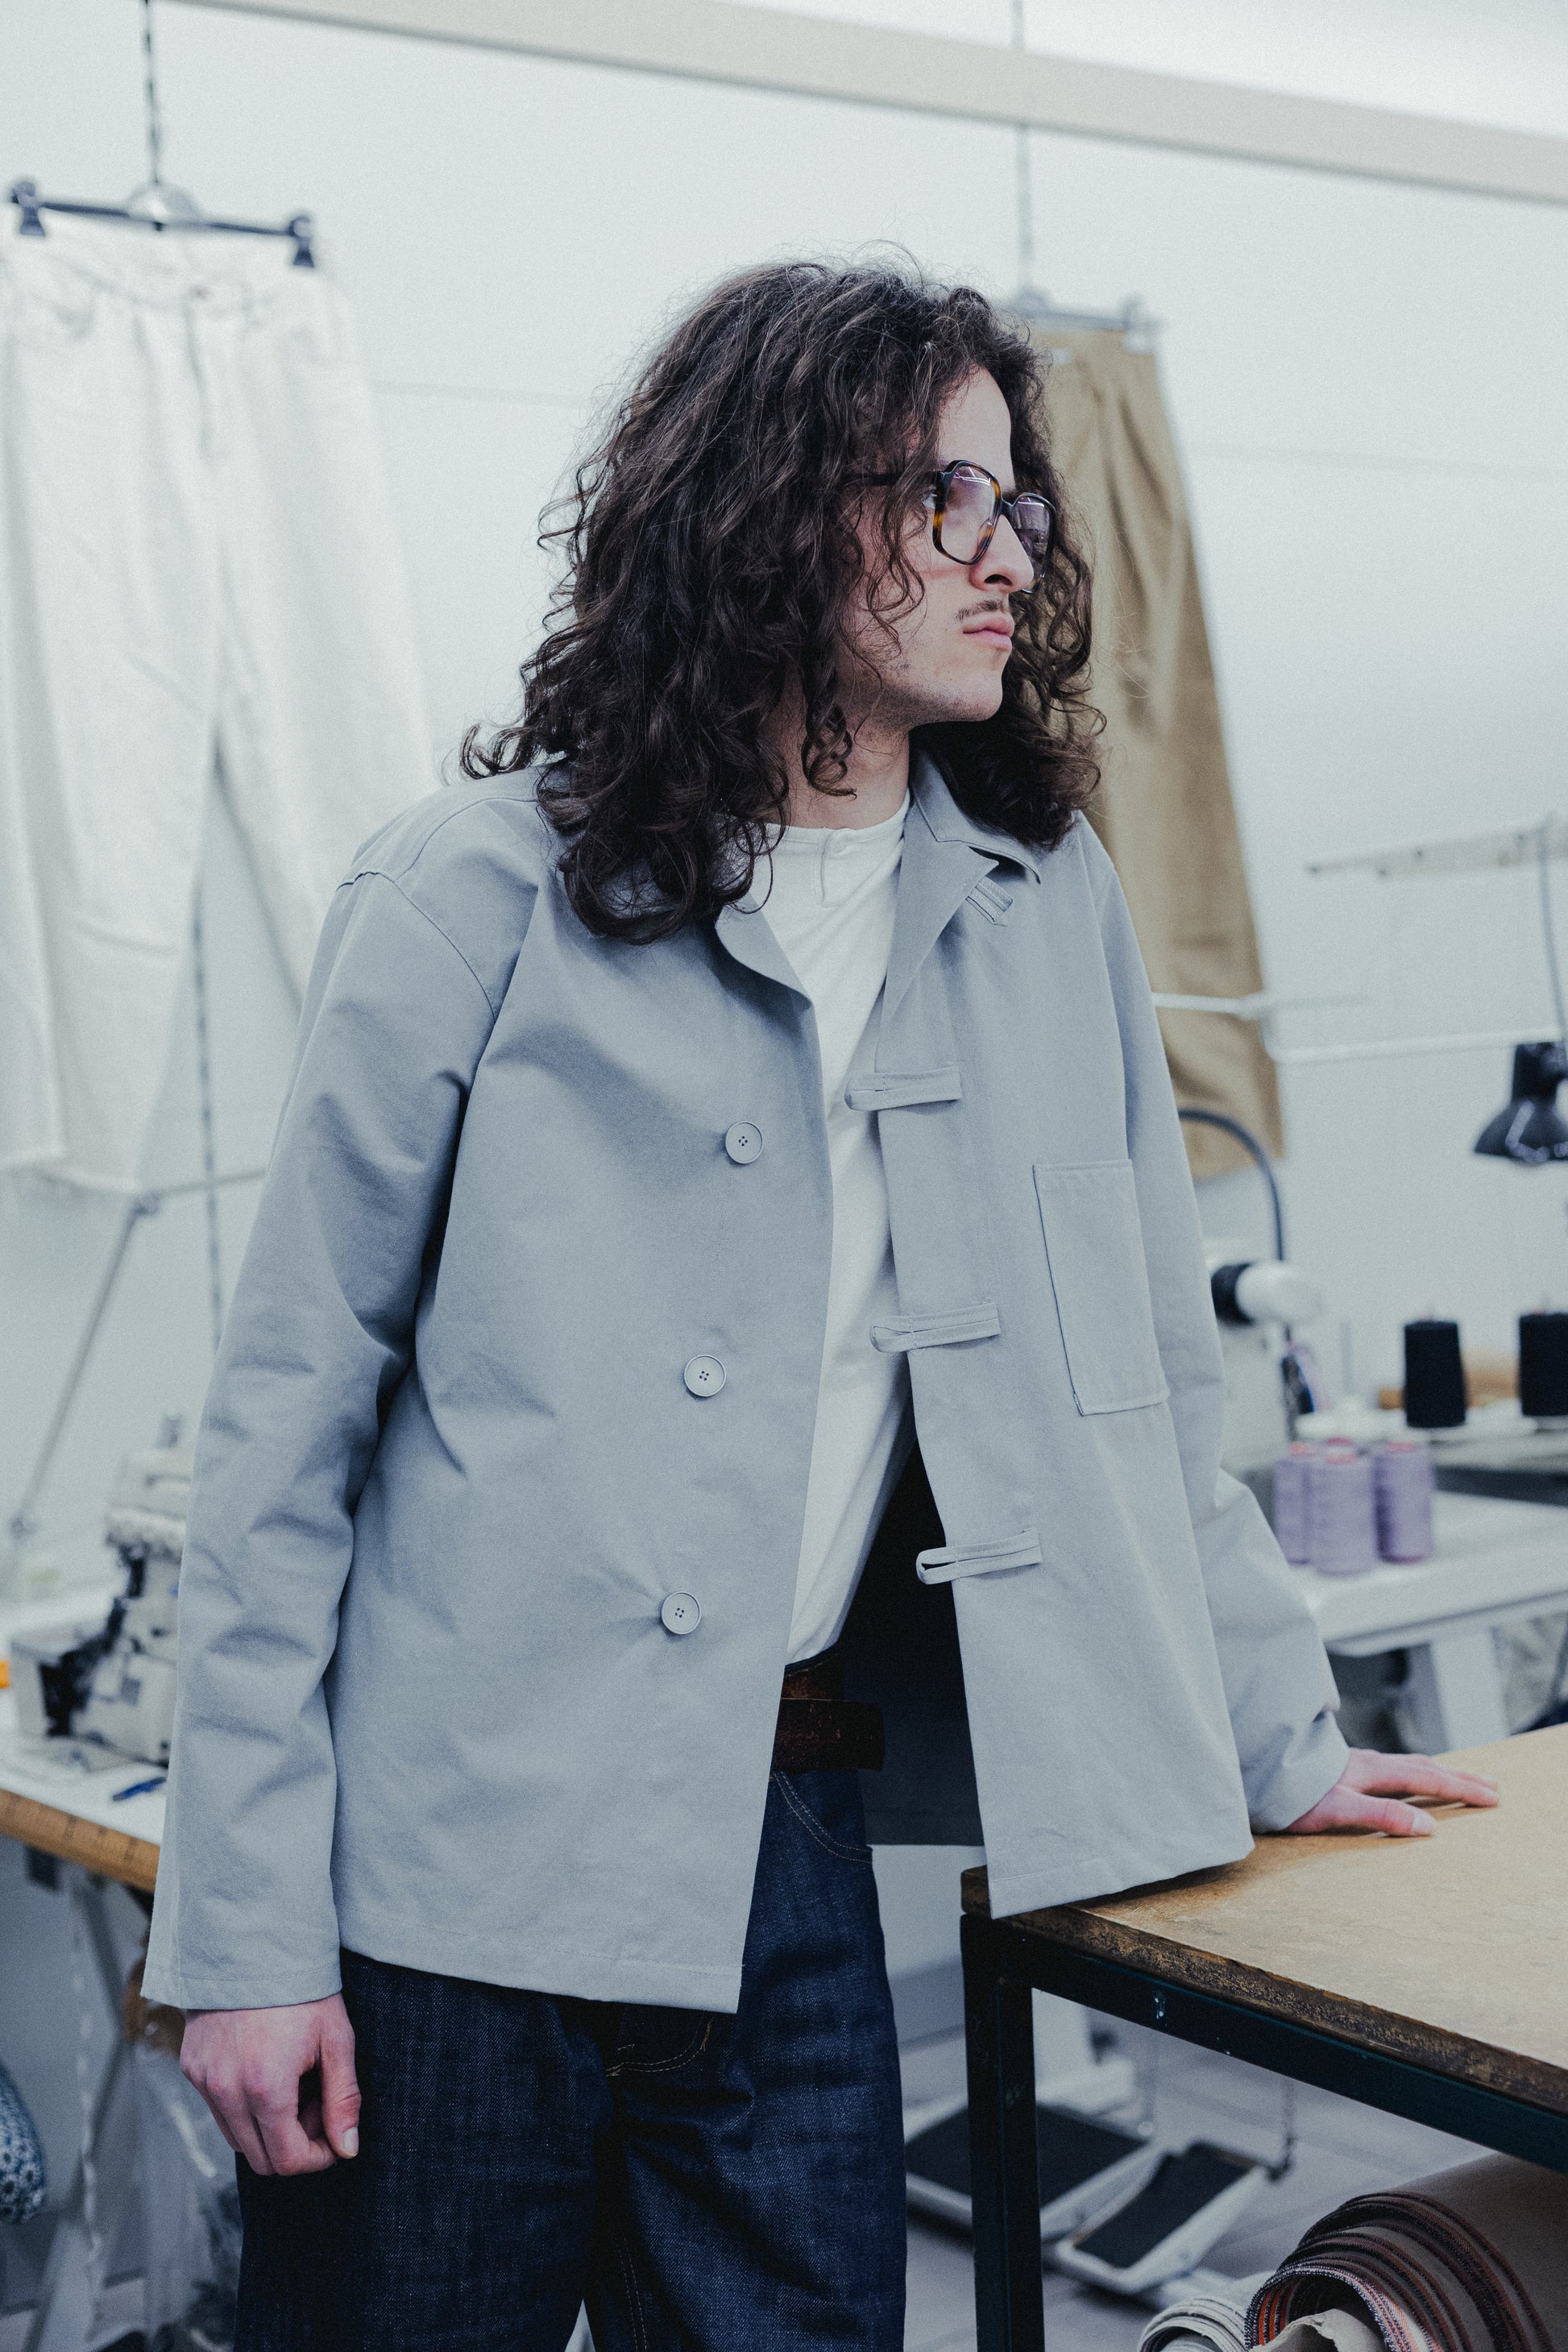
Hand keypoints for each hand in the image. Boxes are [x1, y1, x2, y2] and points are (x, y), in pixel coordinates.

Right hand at [180, 1993, 359, 2176]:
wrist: (253, 1943)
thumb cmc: (302, 1989)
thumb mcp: (336, 2039)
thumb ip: (343, 2099)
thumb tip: (347, 2150)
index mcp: (267, 2089)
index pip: (288, 2161)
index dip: (317, 2157)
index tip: (334, 2134)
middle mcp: (227, 2093)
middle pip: (260, 2158)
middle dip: (294, 2144)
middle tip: (315, 2103)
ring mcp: (205, 2082)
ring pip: (237, 2138)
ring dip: (268, 2128)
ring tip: (293, 2084)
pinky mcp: (192, 2069)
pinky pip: (219, 2109)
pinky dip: (244, 2106)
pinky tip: (266, 2069)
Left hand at [1283, 1747, 1499, 1837]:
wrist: (1252, 1772)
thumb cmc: (1289, 1796)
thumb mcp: (1337, 1811)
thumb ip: (1380, 1816)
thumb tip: (1427, 1828)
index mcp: (1371, 1772)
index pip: (1427, 1779)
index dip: (1461, 1788)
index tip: (1492, 1796)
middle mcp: (1366, 1763)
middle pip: (1423, 1767)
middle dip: (1458, 1777)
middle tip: (1492, 1786)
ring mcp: (1353, 1764)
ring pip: (1405, 1764)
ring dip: (1436, 1771)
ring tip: (1456, 1777)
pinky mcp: (1339, 1769)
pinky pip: (1387, 1767)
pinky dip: (1409, 1771)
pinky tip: (1402, 1776)